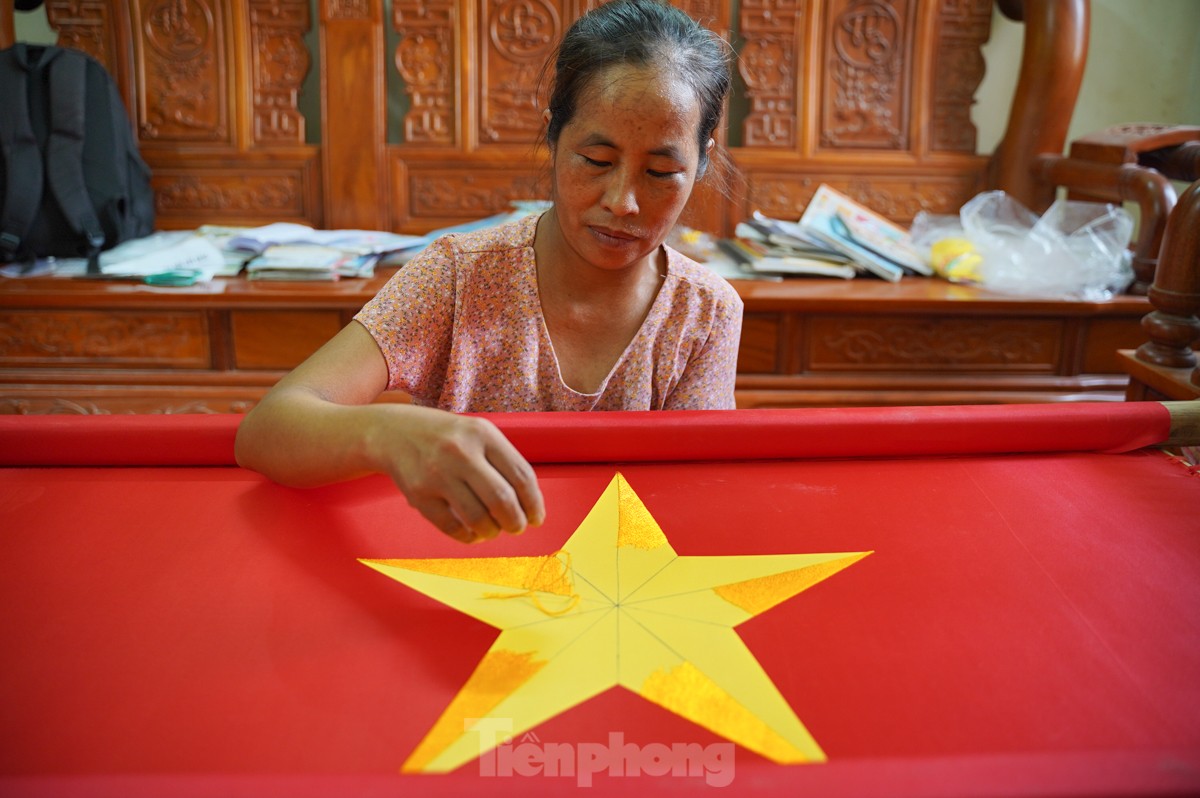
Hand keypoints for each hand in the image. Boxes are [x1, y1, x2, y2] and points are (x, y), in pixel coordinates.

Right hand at [375, 408, 544, 542]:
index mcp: (483, 434)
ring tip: (493, 530)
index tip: (537, 518)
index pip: (521, 475)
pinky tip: (472, 533)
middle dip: (516, 522)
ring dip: (492, 531)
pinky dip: (467, 537)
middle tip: (517, 527)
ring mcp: (437, 474)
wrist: (393, 432)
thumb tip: (531, 504)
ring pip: (478, 518)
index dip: (534, 503)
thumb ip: (504, 461)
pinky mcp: (419, 494)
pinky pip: (451, 527)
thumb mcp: (477, 433)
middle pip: (502, 500)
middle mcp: (460, 452)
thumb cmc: (447, 437)